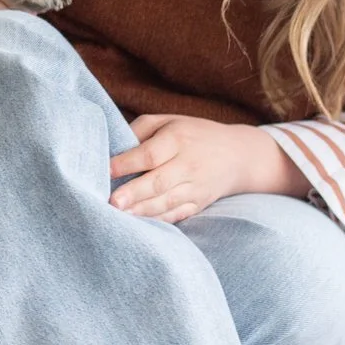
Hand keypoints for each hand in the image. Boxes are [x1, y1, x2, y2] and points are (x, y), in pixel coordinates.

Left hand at [107, 115, 306, 222]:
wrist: (237, 155)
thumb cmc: (192, 134)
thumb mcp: (167, 121)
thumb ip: (139, 130)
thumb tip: (113, 148)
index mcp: (178, 138)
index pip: (150, 154)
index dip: (127, 163)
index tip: (106, 170)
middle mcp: (188, 164)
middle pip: (159, 181)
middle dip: (134, 192)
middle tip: (112, 201)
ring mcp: (196, 187)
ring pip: (167, 202)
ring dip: (143, 210)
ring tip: (120, 215)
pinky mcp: (199, 204)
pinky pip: (177, 214)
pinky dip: (158, 220)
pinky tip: (140, 223)